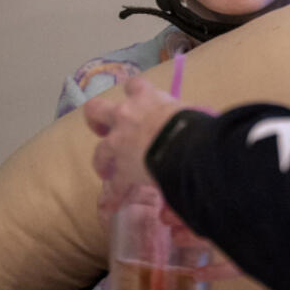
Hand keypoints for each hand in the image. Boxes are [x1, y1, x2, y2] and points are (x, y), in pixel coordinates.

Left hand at [85, 75, 184, 229]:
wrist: (182, 144)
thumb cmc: (192, 123)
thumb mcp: (186, 111)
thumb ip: (178, 113)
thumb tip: (186, 120)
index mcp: (145, 97)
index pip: (134, 85)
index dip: (132, 92)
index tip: (134, 99)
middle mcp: (126, 115)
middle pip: (97, 109)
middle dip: (97, 119)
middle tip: (102, 128)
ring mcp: (119, 142)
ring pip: (99, 150)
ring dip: (102, 160)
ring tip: (107, 170)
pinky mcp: (122, 168)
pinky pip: (116, 185)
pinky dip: (116, 194)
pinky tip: (116, 203)